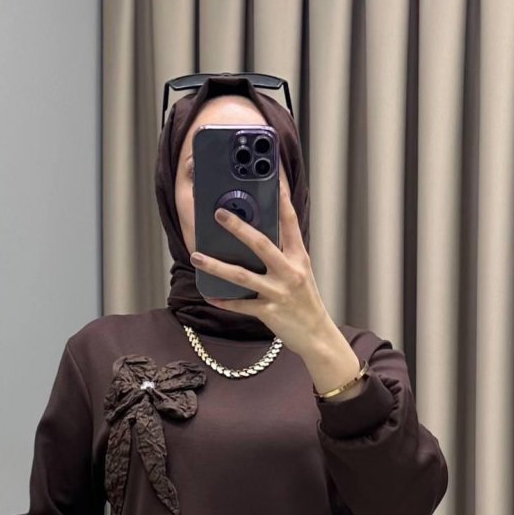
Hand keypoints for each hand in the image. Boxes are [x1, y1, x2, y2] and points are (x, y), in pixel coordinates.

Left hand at [190, 179, 328, 360]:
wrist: (317, 336)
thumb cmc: (306, 302)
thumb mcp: (300, 273)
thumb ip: (282, 255)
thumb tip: (257, 237)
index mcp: (299, 258)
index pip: (290, 223)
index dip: (282, 199)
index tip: (273, 178)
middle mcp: (290, 272)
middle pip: (261, 244)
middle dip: (238, 228)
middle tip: (219, 214)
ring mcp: (278, 293)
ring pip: (242, 276)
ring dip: (216, 266)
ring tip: (196, 256)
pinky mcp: (269, 313)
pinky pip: (241, 305)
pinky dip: (224, 300)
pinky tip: (209, 294)